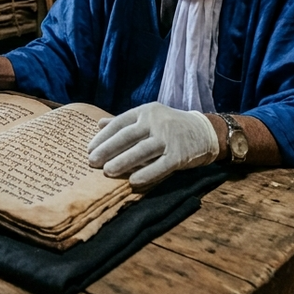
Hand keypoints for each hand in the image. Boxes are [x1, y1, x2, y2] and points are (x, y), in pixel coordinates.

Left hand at [88, 103, 220, 188]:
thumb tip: (99, 124)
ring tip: (107, 171)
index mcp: (145, 111)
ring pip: (142, 150)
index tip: (89, 149)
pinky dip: (147, 173)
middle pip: (127, 136)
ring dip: (123, 161)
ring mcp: (169, 138)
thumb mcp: (148, 118)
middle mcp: (156, 122)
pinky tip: (133, 181)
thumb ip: (125, 122)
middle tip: (92, 162)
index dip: (103, 137)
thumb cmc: (170, 126)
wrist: (205, 132)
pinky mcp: (180, 154)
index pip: (119, 123)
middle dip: (108, 149)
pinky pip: (161, 165)